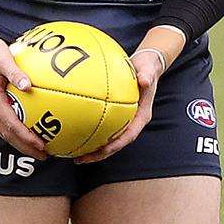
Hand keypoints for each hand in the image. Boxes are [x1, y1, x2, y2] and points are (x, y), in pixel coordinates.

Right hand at [0, 34, 46, 159]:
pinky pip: (2, 122)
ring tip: (37, 149)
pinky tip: (27, 129)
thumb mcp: (4, 59)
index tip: (41, 146)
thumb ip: (16, 73)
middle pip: (7, 135)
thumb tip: (29, 86)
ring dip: (19, 142)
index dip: (26, 138)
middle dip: (24, 147)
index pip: (11, 126)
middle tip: (43, 155)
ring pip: (3, 131)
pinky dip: (15, 130)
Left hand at [73, 49, 162, 163]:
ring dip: (93, 148)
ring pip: (108, 138)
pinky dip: (91, 131)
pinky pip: (103, 126)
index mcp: (141, 116)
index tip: (102, 151)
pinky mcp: (116, 114)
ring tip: (75, 155)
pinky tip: (75, 132)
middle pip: (116, 144)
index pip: (129, 136)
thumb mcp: (148, 70)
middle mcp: (132, 121)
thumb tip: (144, 80)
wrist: (147, 64)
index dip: (116, 145)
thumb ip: (147, 76)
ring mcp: (124, 119)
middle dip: (99, 154)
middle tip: (81, 159)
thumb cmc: (147, 68)